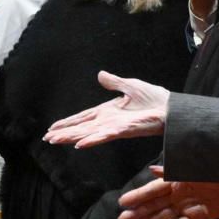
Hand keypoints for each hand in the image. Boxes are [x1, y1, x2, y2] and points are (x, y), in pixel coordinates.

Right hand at [44, 70, 171, 148]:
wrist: (171, 108)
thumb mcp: (130, 85)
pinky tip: (80, 144)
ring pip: (88, 133)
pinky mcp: (124, 130)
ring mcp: (115, 127)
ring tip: (55, 141)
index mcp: (108, 111)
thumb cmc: (154, 99)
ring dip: (71, 137)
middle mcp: (108, 121)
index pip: (83, 117)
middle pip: (81, 127)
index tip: (52, 129)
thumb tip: (100, 75)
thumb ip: (114, 82)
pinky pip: (104, 135)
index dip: (68, 123)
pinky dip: (91, 139)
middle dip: (64, 133)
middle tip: (47, 139)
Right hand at [120, 173, 218, 218]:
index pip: (151, 190)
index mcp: (174, 181)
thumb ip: (171, 170)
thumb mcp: (189, 166)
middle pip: (153, 206)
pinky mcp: (196, 217)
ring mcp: (185, 207)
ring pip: (161, 217)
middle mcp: (176, 196)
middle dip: (137, 213)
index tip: (122, 202)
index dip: (137, 196)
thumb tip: (151, 170)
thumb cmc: (210, 167)